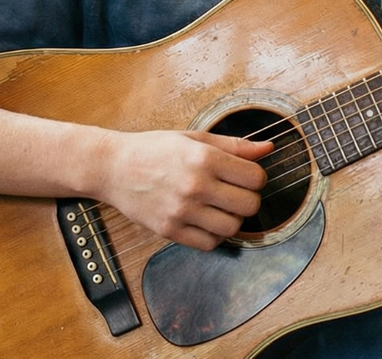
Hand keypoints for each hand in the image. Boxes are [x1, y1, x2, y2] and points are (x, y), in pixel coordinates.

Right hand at [97, 130, 273, 250]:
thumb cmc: (154, 149)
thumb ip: (234, 145)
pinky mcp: (170, 231)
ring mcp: (182, 211)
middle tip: (234, 193)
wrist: (113, 168)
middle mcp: (195, 186)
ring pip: (232, 228)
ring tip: (219, 207)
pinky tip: (206, 221)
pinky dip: (214, 235)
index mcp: (204, 158)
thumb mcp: (194, 138)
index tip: (245, 176)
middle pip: (249, 205)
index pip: (255, 177)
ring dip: (232, 219)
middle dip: (248, 199)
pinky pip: (209, 244)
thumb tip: (268, 148)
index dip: (255, 177)